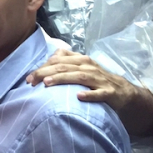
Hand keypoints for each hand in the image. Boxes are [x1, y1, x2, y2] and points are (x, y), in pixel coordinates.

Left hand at [26, 49, 152, 135]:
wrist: (125, 92)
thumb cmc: (98, 79)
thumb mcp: (83, 67)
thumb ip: (68, 60)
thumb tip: (52, 55)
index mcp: (82, 60)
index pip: (58, 61)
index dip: (42, 67)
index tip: (28, 78)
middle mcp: (89, 67)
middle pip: (64, 67)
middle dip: (45, 73)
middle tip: (31, 81)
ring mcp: (100, 80)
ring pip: (79, 77)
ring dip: (62, 79)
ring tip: (47, 83)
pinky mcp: (110, 93)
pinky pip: (99, 94)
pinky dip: (89, 95)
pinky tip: (78, 97)